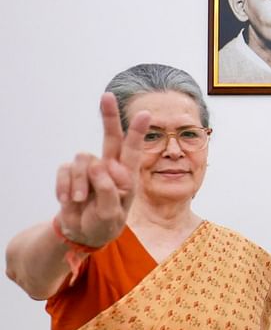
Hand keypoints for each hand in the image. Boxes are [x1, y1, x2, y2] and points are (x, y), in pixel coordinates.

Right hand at [55, 93, 149, 245]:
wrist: (82, 233)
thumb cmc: (104, 224)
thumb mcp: (111, 213)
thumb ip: (107, 190)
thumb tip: (97, 165)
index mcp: (127, 176)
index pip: (134, 150)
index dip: (138, 132)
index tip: (146, 113)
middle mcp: (110, 167)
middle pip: (110, 137)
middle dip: (109, 116)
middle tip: (107, 96)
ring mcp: (90, 169)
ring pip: (83, 159)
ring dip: (79, 183)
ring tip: (81, 201)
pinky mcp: (70, 173)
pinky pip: (64, 170)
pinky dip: (64, 187)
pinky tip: (68, 201)